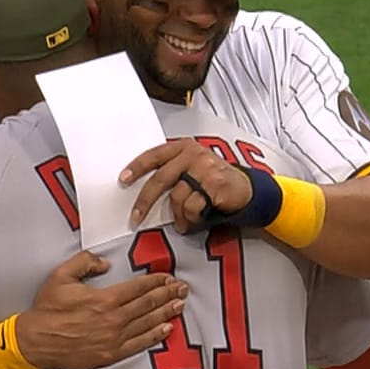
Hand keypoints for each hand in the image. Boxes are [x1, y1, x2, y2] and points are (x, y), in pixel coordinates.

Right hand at [14, 250, 186, 368]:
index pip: (138, 288)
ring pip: (147, 323)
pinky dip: (155, 336)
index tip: (167, 278)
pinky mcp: (111, 354)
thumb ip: (85, 262)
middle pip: (148, 304)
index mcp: (105, 299)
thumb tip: (105, 263)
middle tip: (182, 289)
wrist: (36, 341)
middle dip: (167, 295)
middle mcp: (114, 318)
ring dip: (166, 313)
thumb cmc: (47, 309)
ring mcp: (114, 338)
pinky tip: (167, 329)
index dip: (156, 282)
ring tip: (179, 305)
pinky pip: (139, 343)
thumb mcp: (61, 276)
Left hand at [122, 138, 253, 232]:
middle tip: (135, 218)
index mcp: (184, 147)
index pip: (155, 155)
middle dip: (145, 201)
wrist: (246, 189)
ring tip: (183, 221)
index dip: (137, 167)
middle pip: (161, 179)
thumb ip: (172, 170)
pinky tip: (197, 219)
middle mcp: (193, 154)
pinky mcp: (215, 184)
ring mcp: (205, 168)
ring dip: (178, 216)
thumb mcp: (192, 167)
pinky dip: (191, 219)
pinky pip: (192, 208)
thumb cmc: (214, 180)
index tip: (123, 179)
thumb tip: (143, 187)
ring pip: (177, 198)